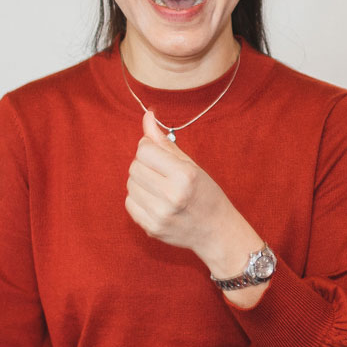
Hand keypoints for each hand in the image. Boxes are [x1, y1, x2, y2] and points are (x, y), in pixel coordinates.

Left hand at [125, 110, 258, 273]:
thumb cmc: (206, 194)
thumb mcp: (190, 165)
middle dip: (145, 166)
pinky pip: (130, 203)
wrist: (216, 231)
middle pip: (134, 167)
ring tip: (161, 189)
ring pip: (130, 184)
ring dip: (141, 182)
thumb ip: (164, 142)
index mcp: (184, 176)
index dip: (150, 149)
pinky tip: (156, 202)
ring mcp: (160, 214)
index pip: (144, 150)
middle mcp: (171, 196)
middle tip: (163, 175)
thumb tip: (146, 116)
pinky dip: (139, 199)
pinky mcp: (151, 228)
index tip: (161, 156)